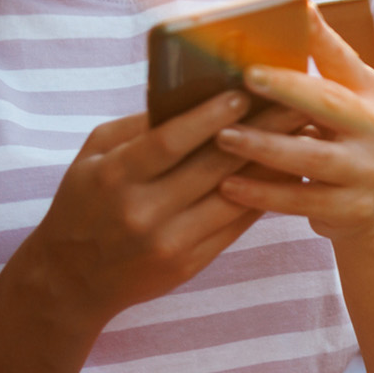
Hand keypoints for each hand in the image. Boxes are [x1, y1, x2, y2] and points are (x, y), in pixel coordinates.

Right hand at [21, 90, 307, 325]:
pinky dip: (264, 196)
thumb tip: (192, 94)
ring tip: (302, 134)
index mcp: (115, 177)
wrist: (71, 280)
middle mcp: (143, 212)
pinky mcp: (189, 264)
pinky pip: (236, 225)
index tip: (244, 92)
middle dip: (259, 131)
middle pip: (212, 166)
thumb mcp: (94, 157)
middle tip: (294, 103)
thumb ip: (138, 128)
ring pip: (234, 197)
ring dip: (273, 164)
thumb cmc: (84, 202)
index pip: (169, 142)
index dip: (208, 117)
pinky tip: (287, 173)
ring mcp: (169, 242)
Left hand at [213, 2, 373, 247]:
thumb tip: (264, 29)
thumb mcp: (333, 105)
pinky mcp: (353, 208)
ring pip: (312, 157)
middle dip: (287, 87)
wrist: (372, 207)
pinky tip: (228, 185)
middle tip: (246, 74)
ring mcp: (367, 170)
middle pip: (330, 102)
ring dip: (264, 146)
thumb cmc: (335, 142)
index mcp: (365, 93)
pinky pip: (302, 200)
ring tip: (223, 137)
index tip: (294, 9)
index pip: (342, 57)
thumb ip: (308, 74)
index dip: (319, 35)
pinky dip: (263, 192)